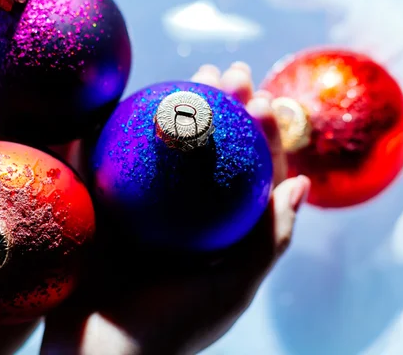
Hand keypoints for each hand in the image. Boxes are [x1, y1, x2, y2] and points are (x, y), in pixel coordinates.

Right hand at [39, 63, 310, 354]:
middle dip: (225, 107)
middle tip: (232, 74)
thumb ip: (269, 240)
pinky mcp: (107, 203)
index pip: (248, 174)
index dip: (262, 136)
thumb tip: (301, 187)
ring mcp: (145, 206)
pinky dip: (128, 129)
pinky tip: (138, 99)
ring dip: (183, 107)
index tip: (264, 100)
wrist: (101, 350)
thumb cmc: (173, 326)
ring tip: (198, 75)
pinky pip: (119, 158)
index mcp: (218, 231)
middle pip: (211, 150)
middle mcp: (185, 213)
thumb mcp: (233, 286)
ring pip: (168, 146)